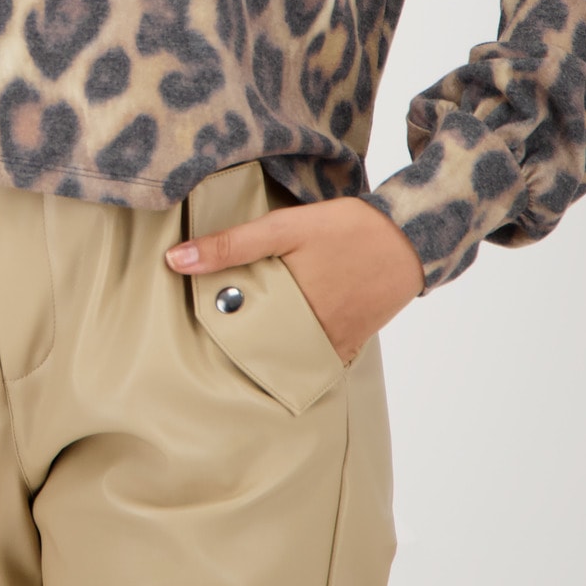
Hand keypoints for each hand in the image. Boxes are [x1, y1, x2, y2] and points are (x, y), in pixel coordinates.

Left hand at [164, 195, 425, 365]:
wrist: (410, 238)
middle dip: (232, 339)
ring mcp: (329, 345)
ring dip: (260, 345)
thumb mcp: (286, 227)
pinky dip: (292, 349)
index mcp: (286, 309)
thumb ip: (231, 244)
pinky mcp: (347, 344)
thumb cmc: (347, 228)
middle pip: (254, 350)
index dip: (207, 326)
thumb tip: (175, 261)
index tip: (188, 318)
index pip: (230, 332)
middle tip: (207, 328)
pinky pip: (311, 358)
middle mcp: (307, 336)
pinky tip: (278, 336)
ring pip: (280, 357)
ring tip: (240, 329)